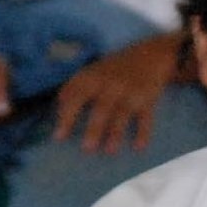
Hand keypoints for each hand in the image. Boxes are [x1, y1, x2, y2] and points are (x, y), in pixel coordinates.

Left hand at [52, 32, 182, 154]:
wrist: (148, 55)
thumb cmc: (111, 69)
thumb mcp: (89, 72)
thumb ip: (73, 88)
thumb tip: (57, 105)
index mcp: (91, 78)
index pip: (76, 97)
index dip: (67, 116)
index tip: (59, 137)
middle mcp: (110, 84)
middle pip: (101, 107)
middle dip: (94, 128)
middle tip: (86, 149)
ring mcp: (130, 91)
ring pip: (123, 113)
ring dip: (116, 133)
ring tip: (109, 151)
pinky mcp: (148, 98)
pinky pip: (146, 117)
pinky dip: (143, 132)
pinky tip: (138, 147)